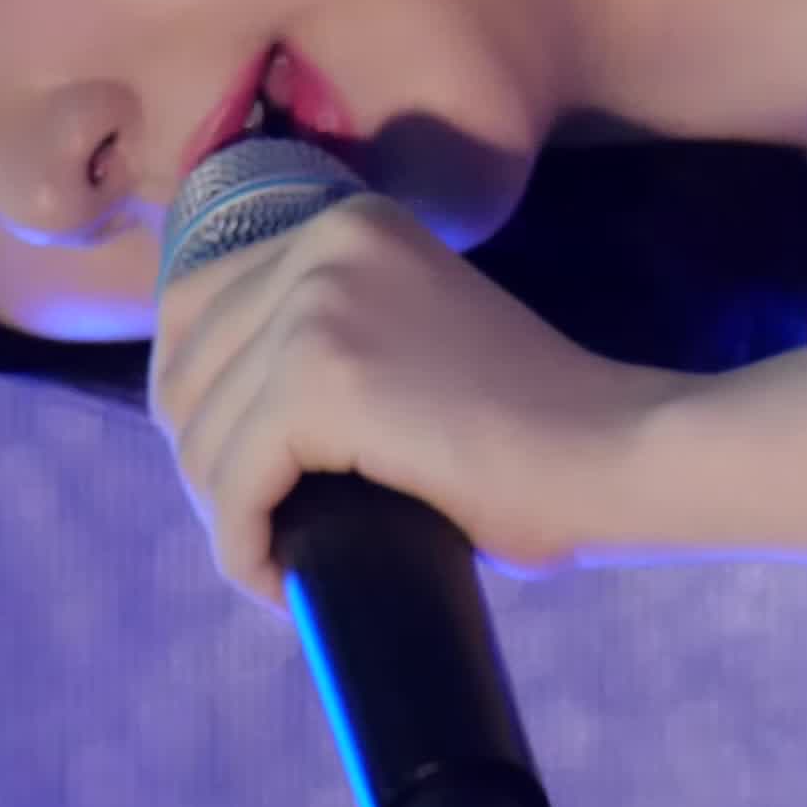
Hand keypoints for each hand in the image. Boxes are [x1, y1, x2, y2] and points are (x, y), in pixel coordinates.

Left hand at [150, 192, 680, 604]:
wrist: (622, 452)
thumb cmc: (542, 430)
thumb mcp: (416, 343)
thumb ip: (332, 343)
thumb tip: (214, 421)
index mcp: (345, 223)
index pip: (194, 309)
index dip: (202, 406)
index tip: (247, 475)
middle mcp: (321, 244)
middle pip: (183, 373)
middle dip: (211, 466)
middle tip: (269, 529)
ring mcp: (318, 305)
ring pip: (203, 438)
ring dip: (230, 517)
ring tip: (287, 560)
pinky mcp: (321, 381)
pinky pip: (234, 486)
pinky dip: (245, 548)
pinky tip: (286, 583)